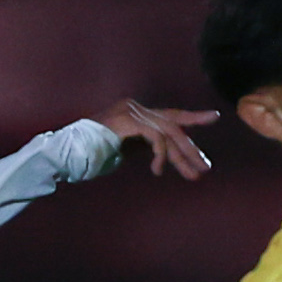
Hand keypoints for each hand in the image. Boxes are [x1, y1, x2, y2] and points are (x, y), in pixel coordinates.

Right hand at [94, 100, 217, 178]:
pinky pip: (155, 137)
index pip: (170, 115)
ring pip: (168, 132)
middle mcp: (135, 107)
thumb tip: (172, 153)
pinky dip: (161, 155)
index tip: (214, 117)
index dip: (193, 117)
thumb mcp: (129, 150)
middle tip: (205, 167)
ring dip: (182, 156)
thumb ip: (147, 146)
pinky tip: (157, 170)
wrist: (67, 154)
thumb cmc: (93, 155)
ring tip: (192, 175)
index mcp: (137, 112)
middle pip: (173, 124)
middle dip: (190, 148)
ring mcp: (130, 111)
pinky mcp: (126, 120)